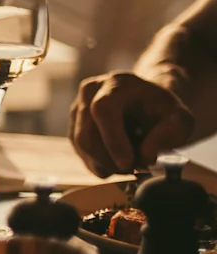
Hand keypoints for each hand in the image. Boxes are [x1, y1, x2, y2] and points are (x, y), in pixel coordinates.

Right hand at [69, 71, 193, 176]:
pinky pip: (80, 151)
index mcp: (117, 83)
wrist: (146, 102)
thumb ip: (172, 133)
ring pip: (81, 146)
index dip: (112, 139)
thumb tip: (146, 153)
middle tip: (133, 170)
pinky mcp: (74, 125)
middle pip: (86, 134)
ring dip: (105, 164)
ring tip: (129, 165)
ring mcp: (77, 108)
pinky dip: (98, 163)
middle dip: (109, 159)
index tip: (127, 163)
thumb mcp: (180, 118)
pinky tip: (117, 162)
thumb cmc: (162, 110)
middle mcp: (90, 92)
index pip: (103, 110)